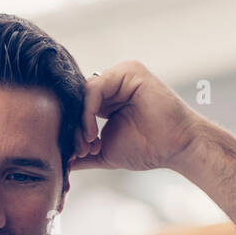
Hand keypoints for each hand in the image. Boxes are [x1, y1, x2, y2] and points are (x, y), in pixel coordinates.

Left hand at [70, 61, 204, 171]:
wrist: (176, 148)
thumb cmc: (147, 149)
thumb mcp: (104, 152)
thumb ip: (82, 154)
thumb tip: (59, 163)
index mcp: (107, 98)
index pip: (76, 107)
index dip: (72, 130)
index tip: (77, 155)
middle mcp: (113, 83)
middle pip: (77, 99)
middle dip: (74, 127)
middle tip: (80, 151)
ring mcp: (121, 74)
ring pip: (83, 94)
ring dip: (80, 122)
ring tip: (89, 144)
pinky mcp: (129, 71)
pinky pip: (95, 87)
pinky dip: (88, 112)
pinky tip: (94, 133)